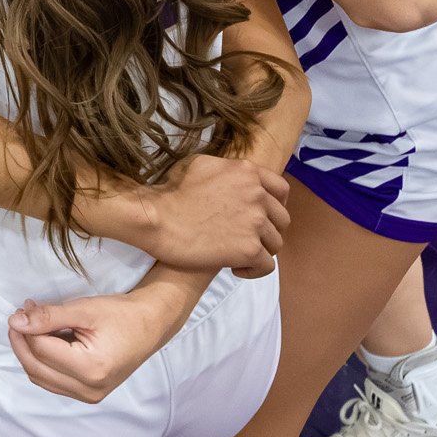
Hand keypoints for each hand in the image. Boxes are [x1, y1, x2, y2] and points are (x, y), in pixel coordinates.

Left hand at [7, 287, 191, 403]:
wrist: (151, 325)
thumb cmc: (121, 314)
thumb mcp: (83, 310)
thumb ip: (48, 316)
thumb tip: (15, 321)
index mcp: (91, 368)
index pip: (42, 350)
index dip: (26, 328)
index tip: (22, 307)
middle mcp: (89, 389)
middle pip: (36, 368)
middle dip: (22, 341)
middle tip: (19, 316)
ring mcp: (89, 395)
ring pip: (41, 377)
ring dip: (29, 352)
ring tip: (30, 325)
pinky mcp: (88, 394)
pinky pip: (52, 381)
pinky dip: (42, 361)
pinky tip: (44, 340)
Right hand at [134, 155, 288, 277]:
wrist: (155, 217)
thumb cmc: (169, 191)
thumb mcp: (199, 165)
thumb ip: (226, 171)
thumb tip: (233, 178)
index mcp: (247, 172)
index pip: (281, 189)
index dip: (275, 206)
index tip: (263, 217)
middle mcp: (257, 194)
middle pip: (281, 219)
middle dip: (267, 231)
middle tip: (245, 239)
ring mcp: (255, 222)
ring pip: (275, 244)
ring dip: (259, 251)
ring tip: (237, 255)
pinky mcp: (249, 248)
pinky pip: (266, 266)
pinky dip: (253, 270)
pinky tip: (235, 268)